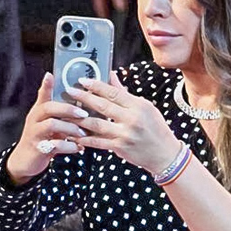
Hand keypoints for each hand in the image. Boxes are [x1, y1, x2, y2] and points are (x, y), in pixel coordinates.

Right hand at [5, 73, 89, 184]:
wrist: (26, 161)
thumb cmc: (42, 139)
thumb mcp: (48, 122)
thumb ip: (60, 112)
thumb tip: (79, 100)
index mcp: (39, 111)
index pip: (42, 94)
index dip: (46, 85)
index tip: (50, 75)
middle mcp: (35, 120)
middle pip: (48, 107)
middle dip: (68, 109)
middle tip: (83, 113)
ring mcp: (35, 134)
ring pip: (52, 125)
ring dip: (70, 128)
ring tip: (82, 133)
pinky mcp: (38, 149)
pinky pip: (55, 145)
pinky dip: (70, 147)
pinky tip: (79, 148)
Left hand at [65, 74, 181, 174]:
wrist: (164, 154)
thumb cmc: (156, 128)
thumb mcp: (145, 107)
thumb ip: (125, 93)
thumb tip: (111, 76)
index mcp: (138, 106)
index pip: (114, 92)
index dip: (96, 85)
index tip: (82, 80)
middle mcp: (132, 119)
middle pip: (103, 106)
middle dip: (84, 97)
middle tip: (70, 91)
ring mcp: (125, 134)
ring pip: (97, 124)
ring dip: (79, 118)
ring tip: (66, 112)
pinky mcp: (120, 148)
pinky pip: (98, 142)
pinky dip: (84, 137)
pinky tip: (73, 134)